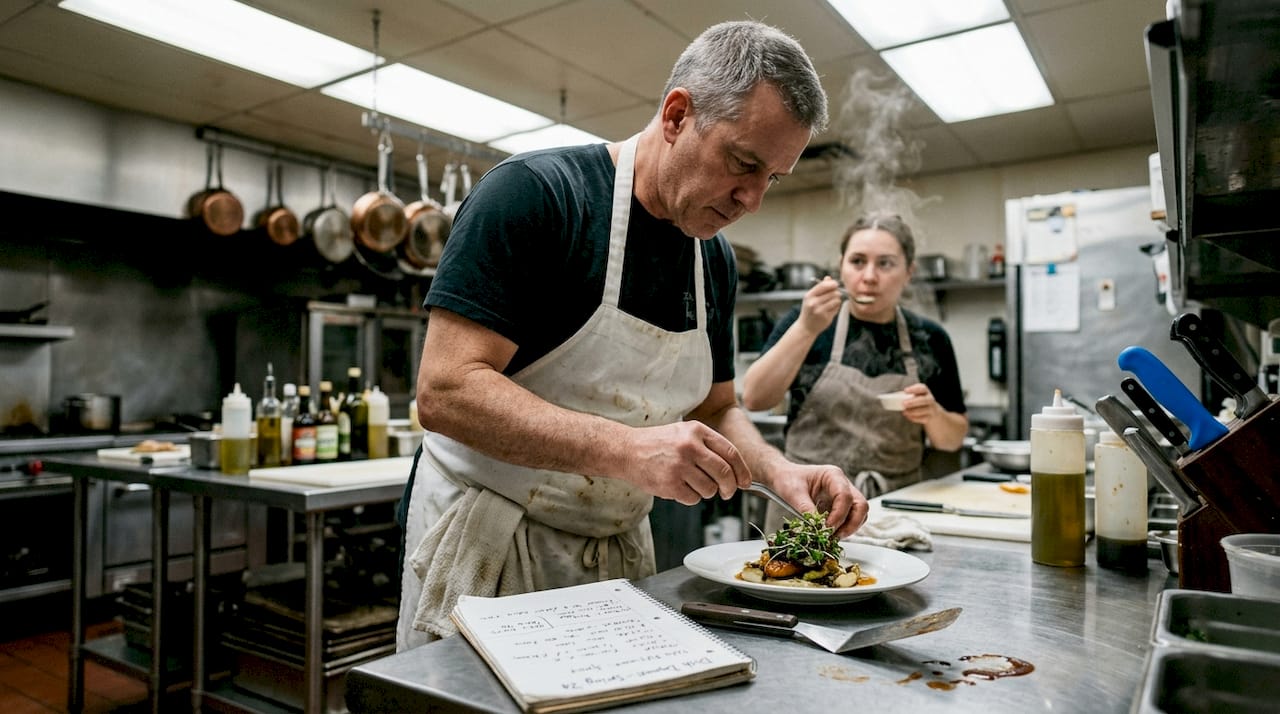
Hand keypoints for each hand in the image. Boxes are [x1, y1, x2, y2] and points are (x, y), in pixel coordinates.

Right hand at [624, 421, 752, 505]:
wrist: (627, 450)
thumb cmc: (657, 443)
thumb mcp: (685, 433)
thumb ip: (709, 446)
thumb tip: (735, 470)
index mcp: (697, 431)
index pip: (731, 453)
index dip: (742, 470)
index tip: (746, 482)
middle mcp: (689, 447)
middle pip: (724, 473)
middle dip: (730, 487)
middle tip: (727, 492)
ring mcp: (679, 466)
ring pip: (710, 489)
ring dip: (707, 492)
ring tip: (693, 484)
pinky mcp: (670, 484)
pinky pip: (693, 498)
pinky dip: (691, 497)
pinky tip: (680, 487)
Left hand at [766, 464, 867, 538]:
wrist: (784, 478)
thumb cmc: (788, 479)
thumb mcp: (793, 492)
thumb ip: (805, 509)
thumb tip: (817, 527)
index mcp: (833, 475)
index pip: (845, 496)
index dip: (839, 514)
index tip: (827, 527)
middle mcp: (842, 485)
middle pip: (860, 506)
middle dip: (851, 524)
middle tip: (834, 536)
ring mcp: (843, 497)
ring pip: (859, 514)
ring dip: (849, 529)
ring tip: (831, 537)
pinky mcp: (839, 508)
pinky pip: (849, 520)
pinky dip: (843, 530)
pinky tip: (830, 535)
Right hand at [797, 277, 843, 334]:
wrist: (806, 327)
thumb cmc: (809, 310)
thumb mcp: (811, 297)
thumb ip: (820, 287)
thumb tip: (828, 278)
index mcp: (809, 296)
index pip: (823, 285)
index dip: (832, 283)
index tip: (836, 284)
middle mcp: (813, 303)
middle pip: (833, 292)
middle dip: (836, 292)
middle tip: (834, 295)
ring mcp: (820, 311)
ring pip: (837, 300)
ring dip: (837, 300)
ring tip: (831, 303)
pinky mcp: (826, 317)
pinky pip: (837, 308)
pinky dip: (836, 307)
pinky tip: (830, 309)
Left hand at [899, 383, 941, 425]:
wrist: (933, 413)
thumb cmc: (920, 402)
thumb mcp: (916, 396)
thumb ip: (908, 396)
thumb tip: (894, 397)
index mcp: (925, 392)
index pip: (922, 388)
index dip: (914, 389)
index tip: (905, 390)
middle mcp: (930, 399)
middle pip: (924, 400)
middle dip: (913, 402)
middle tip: (904, 403)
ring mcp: (931, 409)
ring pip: (924, 410)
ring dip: (913, 411)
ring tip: (904, 412)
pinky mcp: (930, 418)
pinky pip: (923, 418)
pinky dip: (914, 418)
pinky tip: (908, 416)